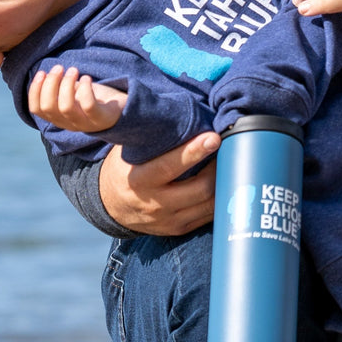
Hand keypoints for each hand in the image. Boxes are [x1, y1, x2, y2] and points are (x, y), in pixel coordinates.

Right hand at [29, 65, 125, 132]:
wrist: (123, 108)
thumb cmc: (95, 97)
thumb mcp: (73, 93)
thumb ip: (59, 88)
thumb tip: (44, 73)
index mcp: (59, 117)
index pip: (37, 109)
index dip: (35, 90)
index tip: (41, 72)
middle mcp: (69, 123)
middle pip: (49, 107)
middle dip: (50, 84)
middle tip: (60, 67)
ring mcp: (85, 124)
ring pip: (66, 107)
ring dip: (66, 85)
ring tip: (74, 70)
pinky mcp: (101, 119)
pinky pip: (88, 106)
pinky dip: (85, 89)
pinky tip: (87, 78)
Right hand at [98, 132, 219, 235]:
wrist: (110, 204)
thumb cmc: (125, 167)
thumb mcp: (129, 150)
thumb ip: (152, 136)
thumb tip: (181, 112)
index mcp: (139, 180)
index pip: (170, 166)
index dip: (194, 152)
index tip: (214, 137)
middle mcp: (154, 203)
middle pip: (199, 188)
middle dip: (219, 167)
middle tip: (230, 148)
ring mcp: (167, 220)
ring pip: (209, 205)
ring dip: (224, 183)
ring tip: (231, 164)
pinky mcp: (178, 229)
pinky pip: (207, 217)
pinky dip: (219, 199)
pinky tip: (223, 182)